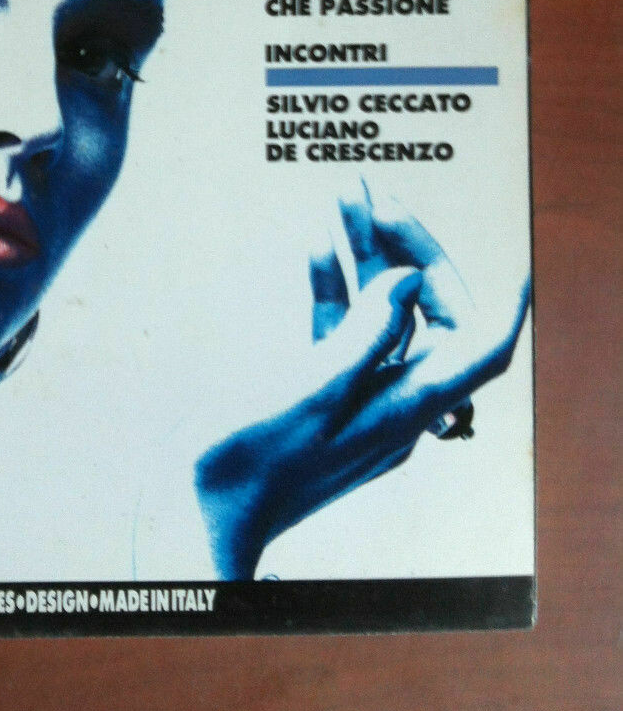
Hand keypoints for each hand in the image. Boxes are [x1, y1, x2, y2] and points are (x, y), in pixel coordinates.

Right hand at [193, 180, 530, 578]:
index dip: (501, 305)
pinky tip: (312, 246)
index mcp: (402, 408)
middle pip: (425, 315)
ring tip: (342, 197)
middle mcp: (390, 404)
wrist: (196, 515)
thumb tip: (412, 282)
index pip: (479, 350)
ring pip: (378, 313)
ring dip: (363, 255)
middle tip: (373, 196)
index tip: (514, 261)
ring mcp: (355, 398)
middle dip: (406, 250)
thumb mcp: (311, 392)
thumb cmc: (250, 462)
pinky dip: (329, 286)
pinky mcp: (320, 395)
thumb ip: (366, 335)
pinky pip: (340, 331)